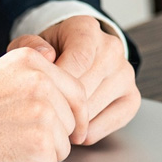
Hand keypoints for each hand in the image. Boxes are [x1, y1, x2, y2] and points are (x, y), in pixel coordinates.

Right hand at [0, 47, 89, 161]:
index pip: (77, 93)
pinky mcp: (40, 148)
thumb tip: (65, 87)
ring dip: (36, 158)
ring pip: (62, 149)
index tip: (64, 130)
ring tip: (1, 148)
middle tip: (7, 138)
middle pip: (70, 124)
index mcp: (33, 62)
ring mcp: (44, 116)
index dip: (72, 117)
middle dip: (47, 139)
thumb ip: (33, 78)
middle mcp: (43, 84)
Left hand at [6, 16, 139, 144]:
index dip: (58, 83)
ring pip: (94, 108)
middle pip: (85, 88)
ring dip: (70, 121)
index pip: (79, 60)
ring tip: (54, 120)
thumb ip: (29, 46)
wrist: (75, 57)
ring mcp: (126, 74)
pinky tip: (73, 127)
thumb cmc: (50, 53)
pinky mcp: (132, 97)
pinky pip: (109, 123)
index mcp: (86, 29)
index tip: (40, 97)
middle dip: (59, 106)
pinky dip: (87, 132)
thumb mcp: (32, 45)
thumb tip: (46, 56)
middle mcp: (112, 48)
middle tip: (42, 115)